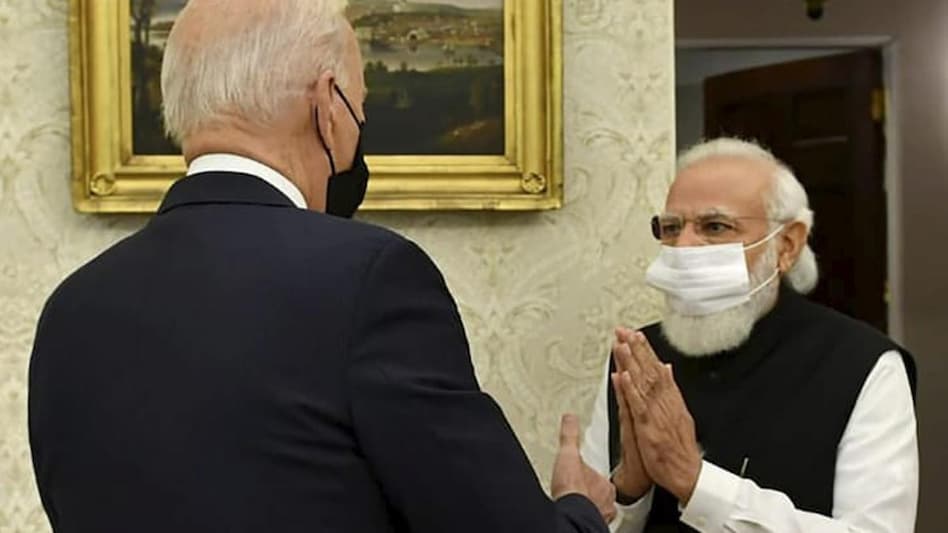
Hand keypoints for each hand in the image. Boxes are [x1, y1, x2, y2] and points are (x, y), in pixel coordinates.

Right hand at [551, 414, 617, 522]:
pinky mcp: (590, 526)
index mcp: (605, 484)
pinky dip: (585, 518)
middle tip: (580, 491)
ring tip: (577, 505)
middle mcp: (606, 502)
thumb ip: (570, 436)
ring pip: (598, 510)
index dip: (591, 476)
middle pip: (601, 494)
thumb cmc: (574, 490)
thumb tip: (570, 418)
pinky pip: (591, 521)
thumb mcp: (569, 455)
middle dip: (592, 493)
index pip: (600, 477)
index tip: (584, 477)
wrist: (571, 515)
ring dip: (589, 506)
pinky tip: (575, 516)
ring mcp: (600, 516)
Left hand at [614, 329, 701, 504]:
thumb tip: (667, 368)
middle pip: (649, 370)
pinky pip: (637, 406)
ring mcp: (657, 414)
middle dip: (636, 349)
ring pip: (642, 383)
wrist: (686, 473)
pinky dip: (630, 390)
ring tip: (621, 344)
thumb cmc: (680, 448)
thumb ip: (671, 389)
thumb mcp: (680, 413)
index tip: (635, 334)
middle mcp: (665, 403)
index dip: (645, 350)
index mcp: (672, 399)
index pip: (656, 368)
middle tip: (623, 330)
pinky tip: (623, 376)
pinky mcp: (648, 427)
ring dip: (631, 363)